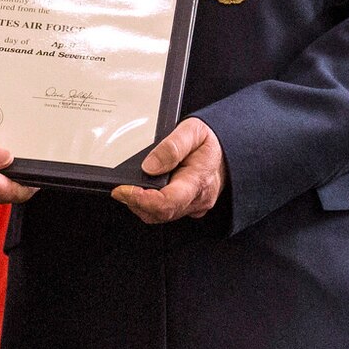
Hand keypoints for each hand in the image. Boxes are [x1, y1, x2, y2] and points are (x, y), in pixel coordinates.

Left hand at [111, 117, 225, 223]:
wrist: (228, 150)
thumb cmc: (210, 141)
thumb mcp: (193, 131)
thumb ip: (172, 146)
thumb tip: (149, 166)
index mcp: (198, 180)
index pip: (167, 202)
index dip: (141, 199)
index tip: (123, 190)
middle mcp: (197, 199)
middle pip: (160, 213)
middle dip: (135, 203)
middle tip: (119, 190)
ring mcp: (194, 206)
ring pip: (161, 217)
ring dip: (141, 206)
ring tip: (128, 190)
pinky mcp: (189, 208)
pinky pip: (166, 214)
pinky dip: (150, 206)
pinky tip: (142, 194)